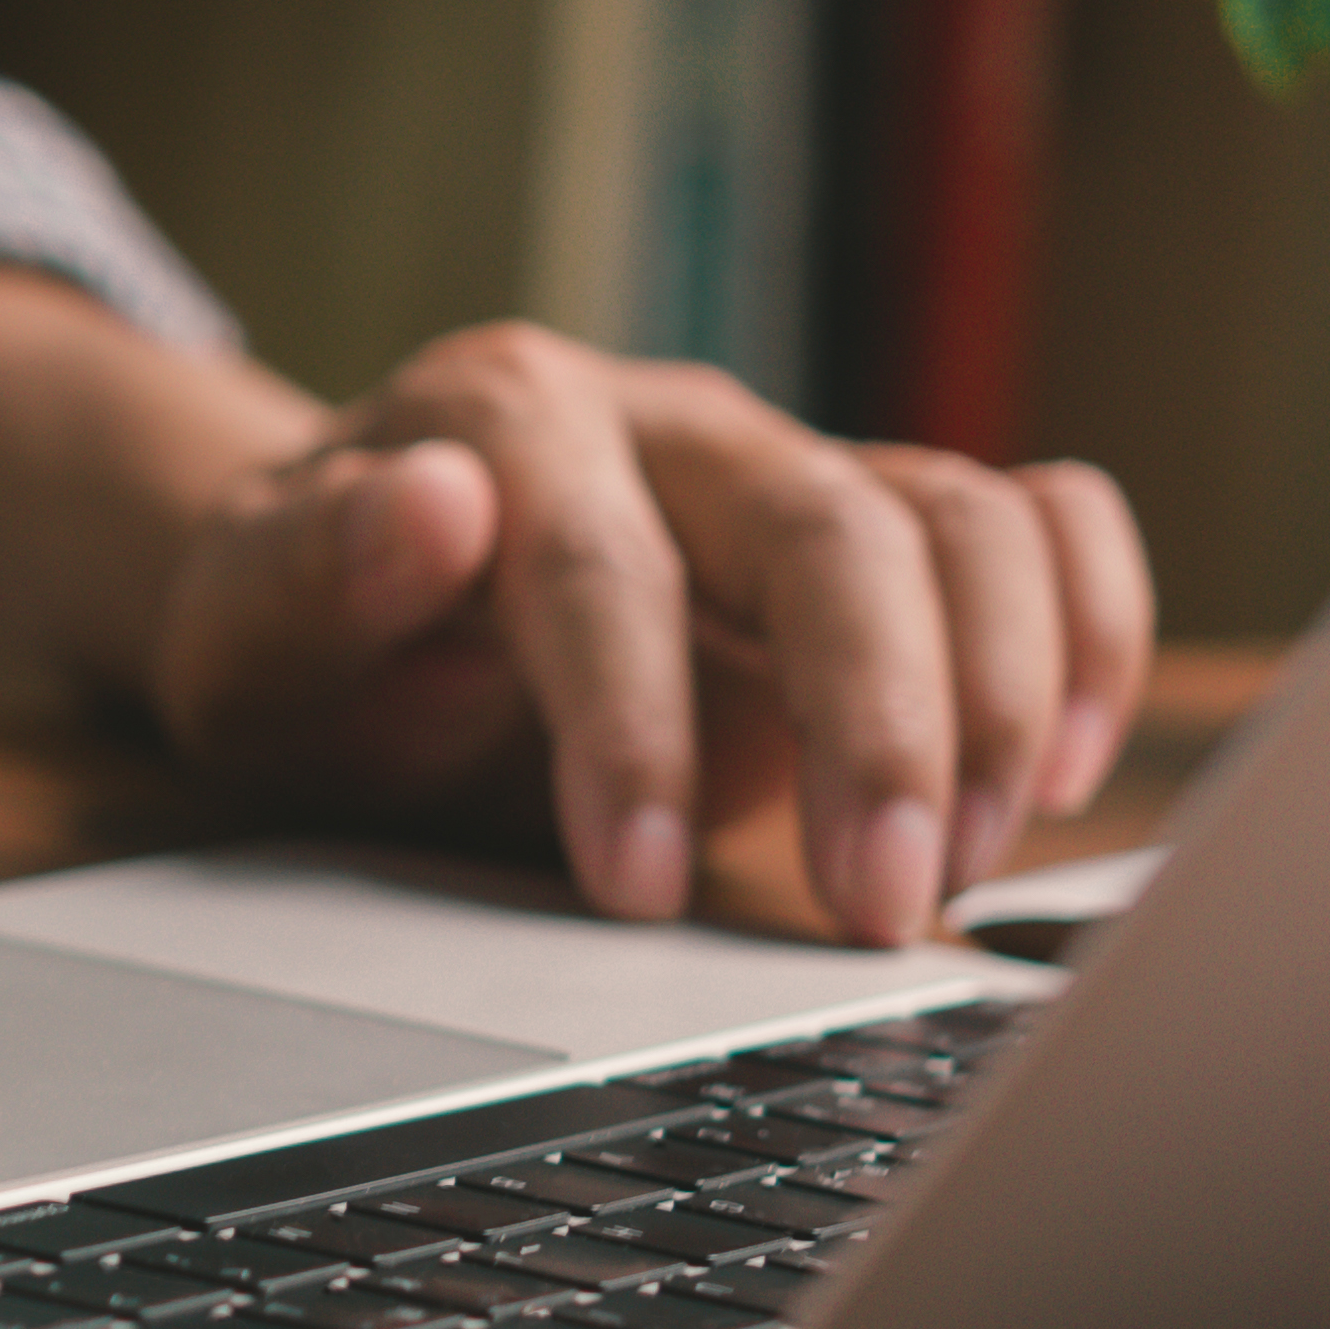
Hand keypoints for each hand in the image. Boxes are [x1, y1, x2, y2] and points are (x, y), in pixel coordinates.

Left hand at [143, 326, 1153, 945]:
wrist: (346, 583)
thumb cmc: (302, 630)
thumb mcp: (242, 630)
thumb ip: (312, 572)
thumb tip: (426, 503)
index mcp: (503, 420)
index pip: (600, 565)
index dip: (631, 726)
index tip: (637, 887)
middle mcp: (671, 425)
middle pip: (830, 526)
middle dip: (877, 722)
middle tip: (879, 908)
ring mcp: (790, 469)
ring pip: (961, 520)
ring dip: (997, 698)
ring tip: (960, 870)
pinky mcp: (877, 530)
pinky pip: (1035, 523)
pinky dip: (1087, 628)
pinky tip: (1058, 773)